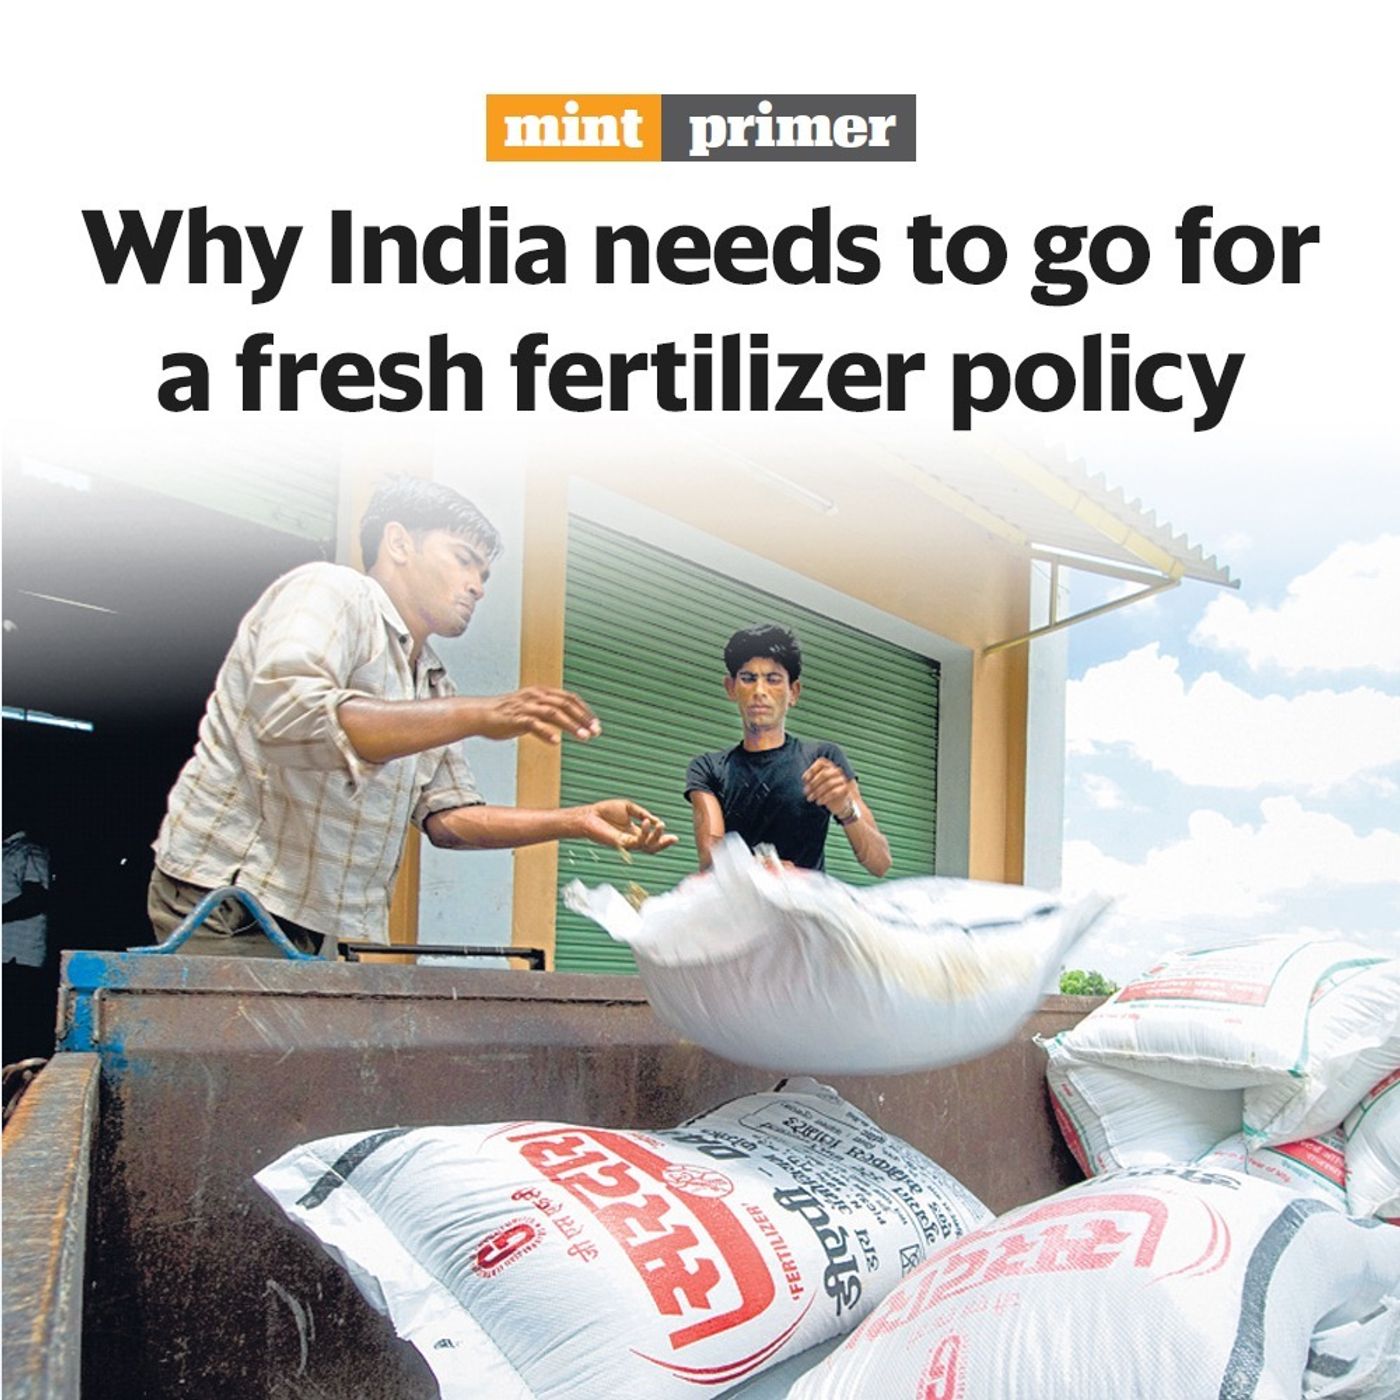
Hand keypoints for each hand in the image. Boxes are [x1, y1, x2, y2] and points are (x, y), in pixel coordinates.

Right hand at [475, 688, 600, 744]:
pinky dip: (546, 732)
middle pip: (566, 704)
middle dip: (584, 718)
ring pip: (554, 713)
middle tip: (596, 732)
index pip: (570, 698)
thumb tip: (570, 722)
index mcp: (542, 692)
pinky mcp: (516, 718)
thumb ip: (549, 713)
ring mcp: (526, 706)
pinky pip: (533, 724)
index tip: (596, 725)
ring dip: (571, 725)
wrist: (480, 714)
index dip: (585, 711)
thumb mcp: (532, 709)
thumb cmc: (506, 714)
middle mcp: (536, 696)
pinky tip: (556, 741)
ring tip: (583, 737)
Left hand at [578, 800, 678, 854]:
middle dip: (664, 844)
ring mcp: (627, 843)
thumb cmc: (605, 811)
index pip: (652, 839)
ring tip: (661, 825)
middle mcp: (632, 840)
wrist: (589, 815)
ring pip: (646, 847)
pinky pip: (636, 842)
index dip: (663, 839)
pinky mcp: (621, 844)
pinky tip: (646, 823)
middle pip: (652, 848)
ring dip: (656, 837)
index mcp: (634, 832)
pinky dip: (644, 833)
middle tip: (673, 838)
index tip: (675, 837)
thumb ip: (643, 813)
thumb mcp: (629, 808)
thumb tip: (655, 820)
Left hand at [802, 758, 855, 816]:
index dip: (812, 770)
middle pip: (824, 774)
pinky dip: (824, 798)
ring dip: (817, 792)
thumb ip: (811, 779)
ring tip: (810, 799)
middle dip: (813, 784)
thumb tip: (805, 780)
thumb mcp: (816, 784)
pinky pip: (834, 792)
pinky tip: (818, 802)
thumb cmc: (824, 791)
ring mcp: (842, 779)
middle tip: (806, 792)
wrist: (838, 802)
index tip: (805, 780)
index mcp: (829, 765)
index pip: (821, 762)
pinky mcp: (845, 789)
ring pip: (829, 784)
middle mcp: (837, 770)